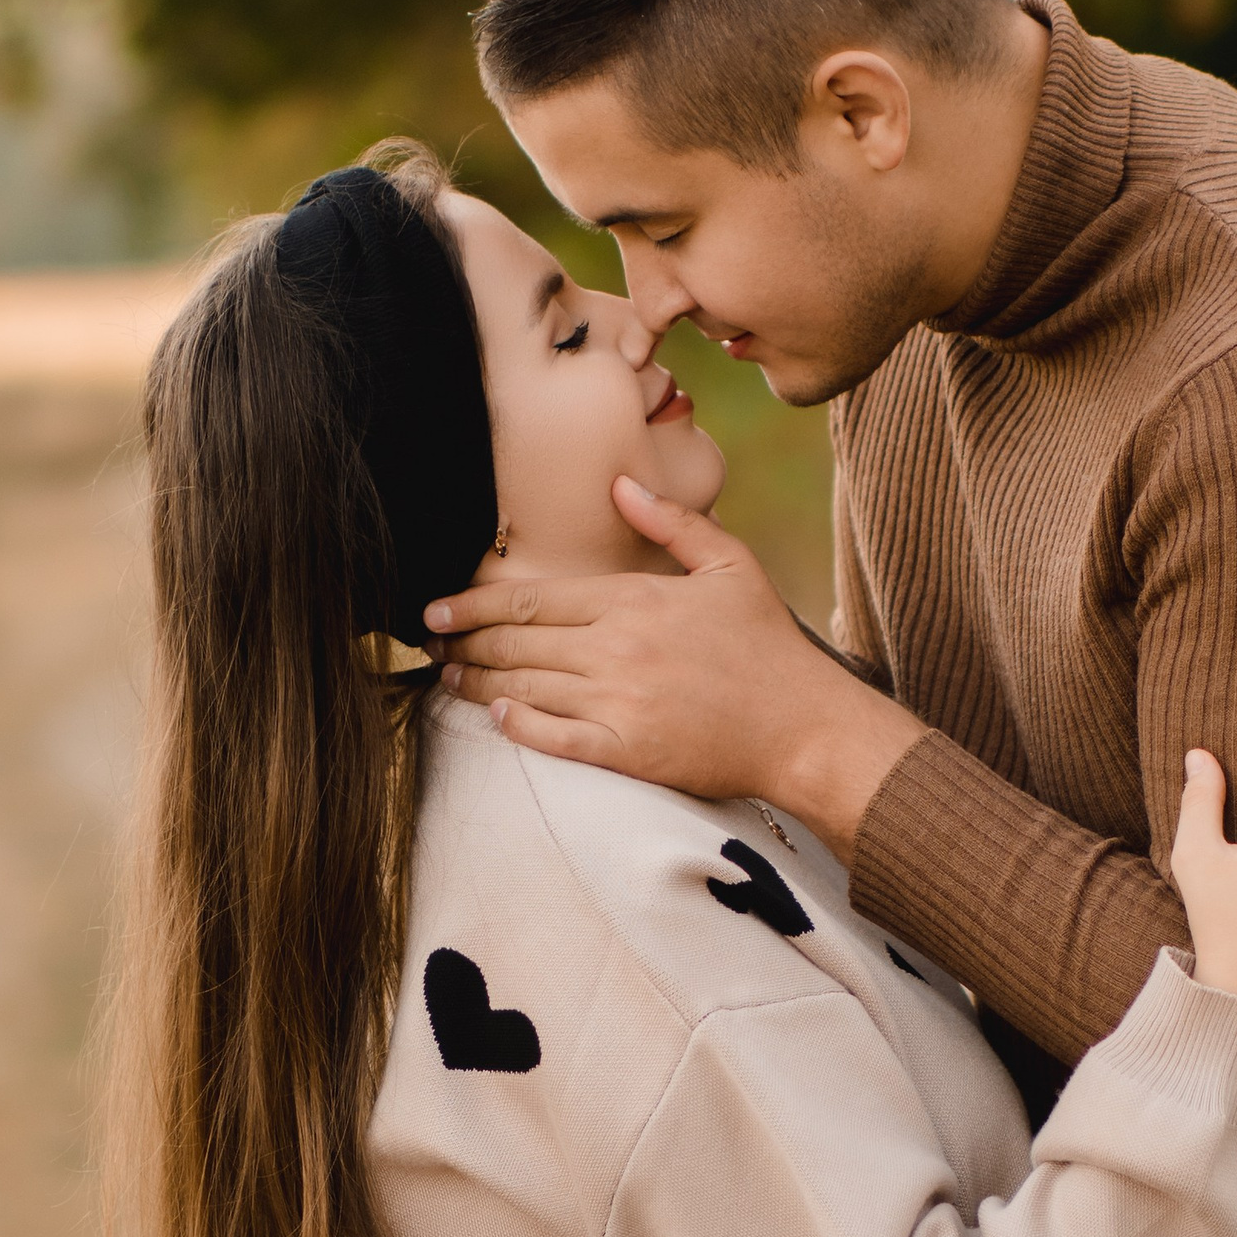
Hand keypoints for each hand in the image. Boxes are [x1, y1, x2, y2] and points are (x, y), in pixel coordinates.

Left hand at [426, 477, 924, 851]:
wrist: (804, 725)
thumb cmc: (769, 646)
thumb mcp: (729, 564)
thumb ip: (670, 520)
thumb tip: (619, 484)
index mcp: (634, 601)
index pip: (534, 598)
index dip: (477, 603)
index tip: (440, 606)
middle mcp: (616, 650)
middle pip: (518, 642)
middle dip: (466, 642)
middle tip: (432, 644)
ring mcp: (618, 703)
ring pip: (525, 688)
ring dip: (479, 683)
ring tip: (450, 678)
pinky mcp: (627, 752)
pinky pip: (555, 738)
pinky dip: (519, 726)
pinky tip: (496, 715)